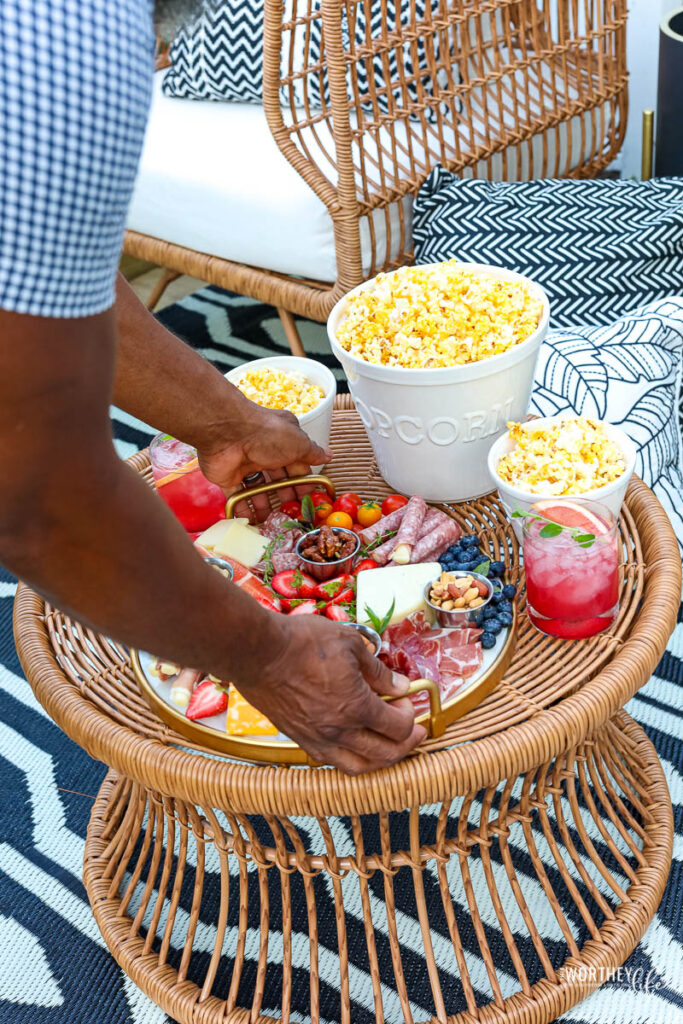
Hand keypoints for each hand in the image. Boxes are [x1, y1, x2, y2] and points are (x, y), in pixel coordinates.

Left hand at [197, 404, 330, 519]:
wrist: (227, 432)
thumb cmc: (267, 434)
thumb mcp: (298, 443)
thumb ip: (312, 452)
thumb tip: (328, 455)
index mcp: (283, 440)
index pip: (297, 464)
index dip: (304, 482)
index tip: (310, 500)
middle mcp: (264, 450)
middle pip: (277, 478)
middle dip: (285, 496)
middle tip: (293, 514)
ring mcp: (245, 464)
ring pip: (257, 489)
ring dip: (265, 506)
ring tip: (273, 521)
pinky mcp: (228, 476)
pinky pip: (236, 496)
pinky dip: (243, 509)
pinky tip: (252, 521)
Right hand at [237, 616, 426, 773]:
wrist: (256, 652)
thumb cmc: (301, 642)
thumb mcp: (350, 644)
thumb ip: (377, 670)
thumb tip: (398, 685)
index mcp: (356, 707)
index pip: (398, 728)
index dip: (409, 714)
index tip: (405, 698)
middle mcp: (338, 732)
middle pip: (385, 754)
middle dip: (405, 744)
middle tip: (411, 730)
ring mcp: (317, 739)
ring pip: (358, 767)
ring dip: (380, 759)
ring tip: (387, 745)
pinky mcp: (299, 738)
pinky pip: (332, 761)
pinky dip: (350, 758)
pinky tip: (353, 743)